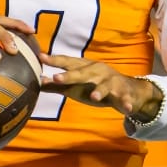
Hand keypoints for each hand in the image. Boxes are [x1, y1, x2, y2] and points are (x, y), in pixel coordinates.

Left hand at [38, 54, 160, 118]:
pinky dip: (126, 103)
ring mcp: (111, 82)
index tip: (41, 57)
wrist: (128, 89)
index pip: (68, 62)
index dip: (55, 60)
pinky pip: (124, 99)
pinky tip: (126, 109)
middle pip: (83, 73)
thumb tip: (38, 80)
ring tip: (94, 97)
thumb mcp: (77, 84)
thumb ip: (58, 85)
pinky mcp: (123, 93)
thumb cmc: (96, 85)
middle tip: (57, 78)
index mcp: (85, 67)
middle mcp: (97, 71)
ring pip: (104, 86)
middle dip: (71, 75)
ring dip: (100, 91)